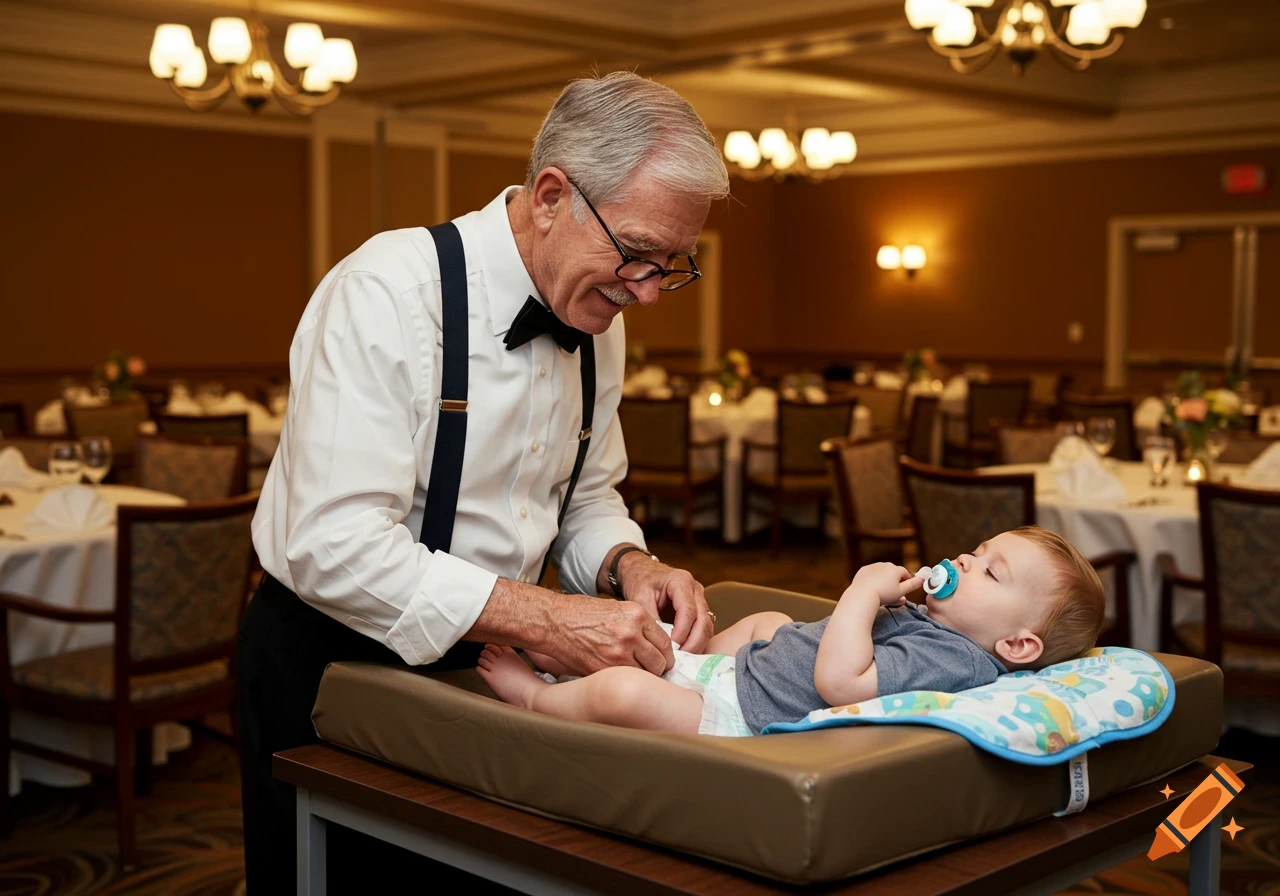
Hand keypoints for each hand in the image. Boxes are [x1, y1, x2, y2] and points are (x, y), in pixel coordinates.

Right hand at [547, 594, 674, 675]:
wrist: (553, 621)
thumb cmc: (580, 613)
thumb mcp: (616, 609)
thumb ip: (637, 625)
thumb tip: (653, 645)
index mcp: (637, 615)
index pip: (665, 642)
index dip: (664, 653)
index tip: (661, 658)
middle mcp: (631, 633)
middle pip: (660, 661)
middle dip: (657, 667)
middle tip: (650, 669)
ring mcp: (618, 652)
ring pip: (646, 674)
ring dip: (642, 676)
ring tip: (633, 672)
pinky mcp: (604, 668)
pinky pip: (625, 680)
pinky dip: (625, 680)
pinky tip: (618, 675)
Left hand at [617, 554, 713, 653]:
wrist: (642, 572)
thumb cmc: (640, 582)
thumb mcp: (639, 598)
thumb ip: (650, 618)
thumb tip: (660, 643)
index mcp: (681, 581)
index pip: (688, 610)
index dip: (682, 632)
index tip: (672, 647)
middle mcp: (695, 589)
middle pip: (703, 620)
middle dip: (693, 643)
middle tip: (679, 659)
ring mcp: (700, 599)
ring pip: (707, 626)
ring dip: (697, 644)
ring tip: (681, 659)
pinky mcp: (699, 609)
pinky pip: (703, 628)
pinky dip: (696, 642)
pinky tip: (684, 652)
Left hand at [844, 563, 921, 607]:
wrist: (863, 595)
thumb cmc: (884, 595)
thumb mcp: (901, 592)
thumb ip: (912, 585)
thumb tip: (923, 579)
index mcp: (895, 569)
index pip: (905, 573)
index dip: (906, 581)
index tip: (905, 590)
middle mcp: (885, 564)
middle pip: (893, 572)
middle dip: (894, 582)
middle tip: (893, 594)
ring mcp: (873, 566)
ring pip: (882, 573)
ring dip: (884, 580)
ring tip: (882, 592)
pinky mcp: (863, 570)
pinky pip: (871, 574)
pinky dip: (873, 580)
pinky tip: (872, 588)